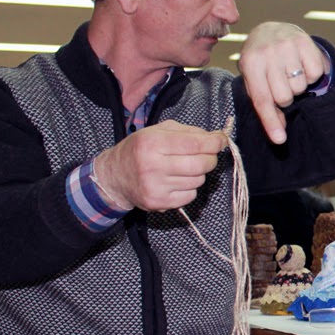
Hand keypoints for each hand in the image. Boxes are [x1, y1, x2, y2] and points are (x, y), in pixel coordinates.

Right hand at [94, 120, 227, 211]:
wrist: (113, 177)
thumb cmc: (140, 150)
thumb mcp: (158, 132)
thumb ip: (189, 132)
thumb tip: (218, 138)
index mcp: (151, 143)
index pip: (195, 144)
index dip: (214, 143)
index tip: (221, 141)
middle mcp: (152, 165)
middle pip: (201, 164)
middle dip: (210, 159)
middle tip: (207, 155)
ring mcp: (155, 187)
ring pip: (198, 180)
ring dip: (198, 174)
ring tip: (183, 168)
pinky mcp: (158, 203)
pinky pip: (190, 196)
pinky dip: (190, 188)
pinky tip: (176, 181)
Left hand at [238, 22, 329, 143]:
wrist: (271, 31)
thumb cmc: (261, 64)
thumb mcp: (255, 82)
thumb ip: (266, 107)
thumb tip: (279, 135)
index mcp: (250, 63)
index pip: (262, 99)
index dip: (271, 121)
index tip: (279, 140)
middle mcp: (267, 52)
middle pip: (285, 97)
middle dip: (285, 97)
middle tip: (280, 83)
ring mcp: (286, 45)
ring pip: (301, 86)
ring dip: (298, 85)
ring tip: (290, 71)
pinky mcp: (304, 41)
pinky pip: (315, 74)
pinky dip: (311, 74)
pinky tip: (301, 64)